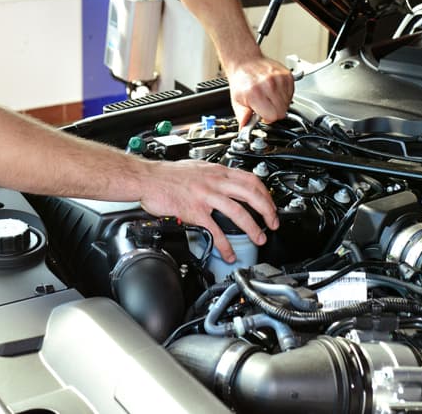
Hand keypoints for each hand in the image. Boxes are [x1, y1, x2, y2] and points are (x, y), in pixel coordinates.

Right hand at [138, 158, 279, 262]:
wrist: (147, 179)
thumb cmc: (168, 175)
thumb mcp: (197, 168)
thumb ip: (214, 176)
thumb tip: (226, 183)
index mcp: (217, 171)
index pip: (251, 180)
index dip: (265, 194)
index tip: (271, 205)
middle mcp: (215, 182)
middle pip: (251, 194)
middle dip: (268, 211)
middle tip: (274, 224)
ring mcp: (206, 196)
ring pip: (238, 212)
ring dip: (253, 228)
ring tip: (259, 239)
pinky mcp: (195, 211)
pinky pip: (215, 230)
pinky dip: (225, 244)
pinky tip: (230, 253)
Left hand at [227, 56, 294, 126]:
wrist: (246, 62)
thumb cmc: (242, 80)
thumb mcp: (237, 101)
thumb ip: (242, 117)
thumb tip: (244, 128)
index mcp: (256, 93)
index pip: (273, 116)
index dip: (267, 118)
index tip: (262, 114)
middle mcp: (269, 85)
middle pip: (282, 111)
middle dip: (274, 112)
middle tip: (265, 105)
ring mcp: (280, 79)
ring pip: (288, 103)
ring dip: (280, 103)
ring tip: (269, 97)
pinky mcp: (287, 75)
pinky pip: (291, 93)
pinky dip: (285, 95)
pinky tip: (275, 91)